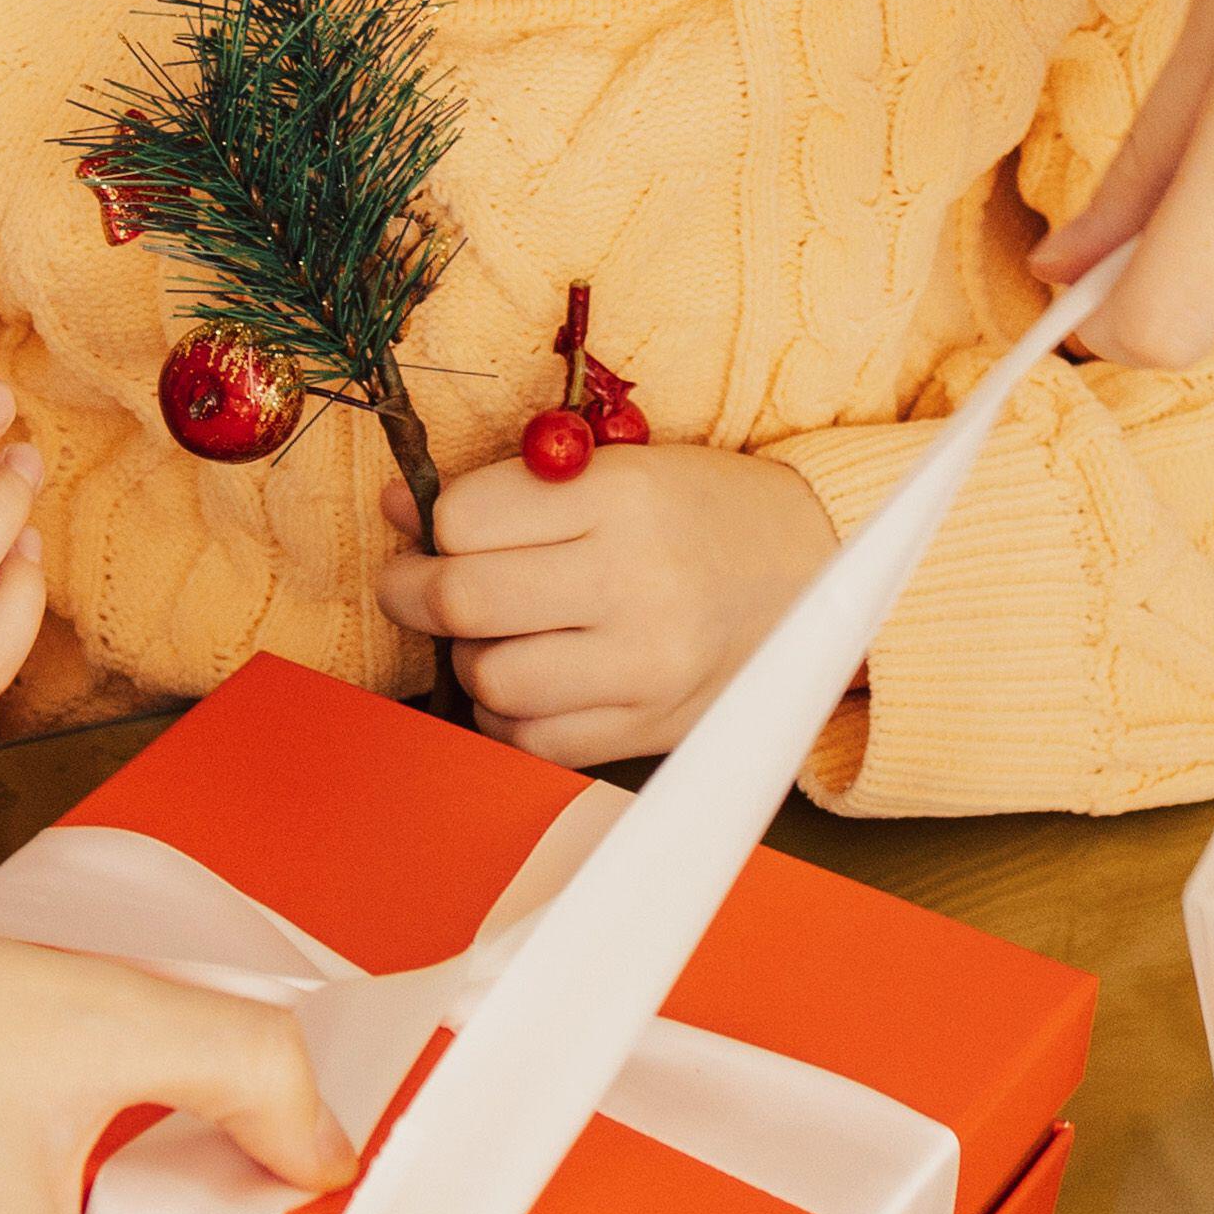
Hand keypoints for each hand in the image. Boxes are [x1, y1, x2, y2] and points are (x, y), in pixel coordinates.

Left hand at [372, 442, 838, 767]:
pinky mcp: (650, 729)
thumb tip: (399, 509)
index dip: (431, 523)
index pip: (466, 518)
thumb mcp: (613, 471)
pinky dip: (508, 716)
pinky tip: (528, 683)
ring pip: (490, 679)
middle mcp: (633, 582)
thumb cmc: (699, 510)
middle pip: (463, 600)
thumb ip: (507, 492)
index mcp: (621, 497)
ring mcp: (643, 666)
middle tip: (415, 586)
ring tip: (494, 634)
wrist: (814, 570)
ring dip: (469, 659)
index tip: (432, 527)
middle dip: (414, 593)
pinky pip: (532, 741)